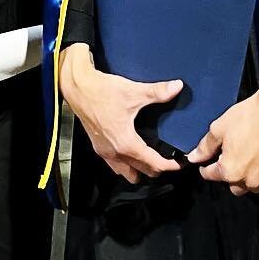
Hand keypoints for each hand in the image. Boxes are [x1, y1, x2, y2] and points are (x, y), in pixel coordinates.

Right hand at [59, 42, 183, 183]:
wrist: (78, 88)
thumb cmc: (102, 91)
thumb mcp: (133, 92)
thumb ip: (157, 92)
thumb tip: (177, 87)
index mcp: (126, 143)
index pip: (154, 164)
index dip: (170, 166)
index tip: (180, 163)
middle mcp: (115, 152)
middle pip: (143, 172)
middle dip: (158, 168)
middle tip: (169, 159)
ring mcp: (105, 152)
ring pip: (127, 172)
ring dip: (140, 169)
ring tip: (150, 158)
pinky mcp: (98, 147)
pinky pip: (115, 165)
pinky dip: (126, 164)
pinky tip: (131, 151)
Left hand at [190, 63, 258, 196]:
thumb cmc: (251, 116)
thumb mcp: (219, 128)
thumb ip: (205, 146)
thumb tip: (194, 157)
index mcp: (230, 170)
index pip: (211, 176)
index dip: (206, 168)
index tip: (208, 163)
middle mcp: (249, 181)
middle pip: (233, 186)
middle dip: (229, 175)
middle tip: (232, 157)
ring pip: (253, 187)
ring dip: (248, 178)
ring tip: (250, 158)